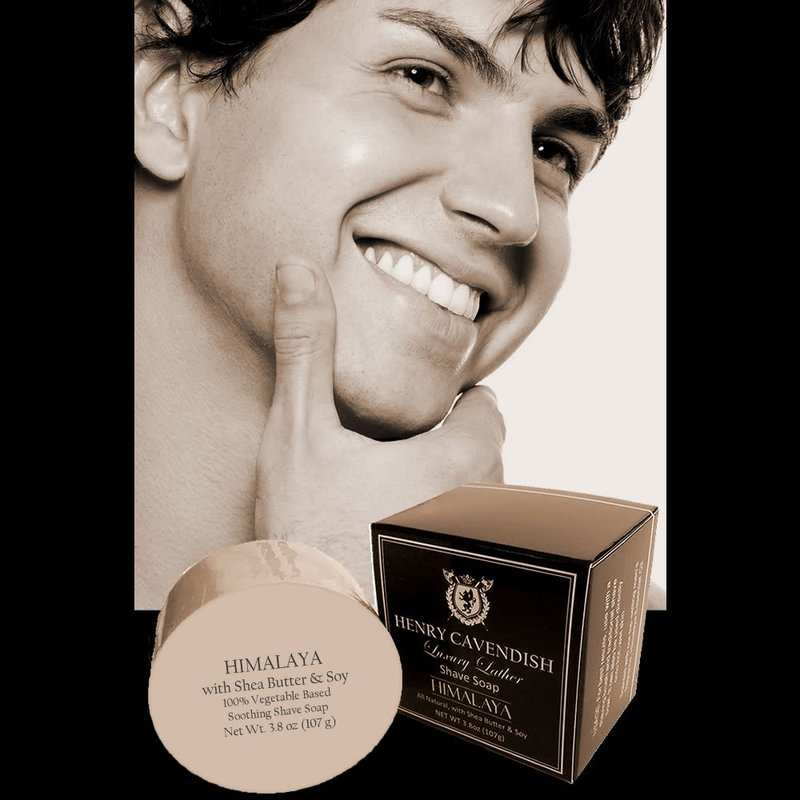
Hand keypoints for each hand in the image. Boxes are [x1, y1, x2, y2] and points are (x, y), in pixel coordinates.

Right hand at [255, 257, 504, 600]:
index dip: (461, 407)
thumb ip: (305, 349)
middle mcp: (474, 507)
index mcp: (450, 460)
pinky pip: (471, 541)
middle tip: (410, 447)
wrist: (304, 618)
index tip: (436, 409)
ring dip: (454, 489)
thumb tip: (296, 270)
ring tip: (403, 491)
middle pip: (487, 457)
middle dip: (455, 446)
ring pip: (481, 501)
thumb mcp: (298, 430)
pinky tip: (401, 534)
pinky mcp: (457, 585)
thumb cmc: (304, 525)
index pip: (488, 414)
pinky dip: (448, 529)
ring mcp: (470, 553)